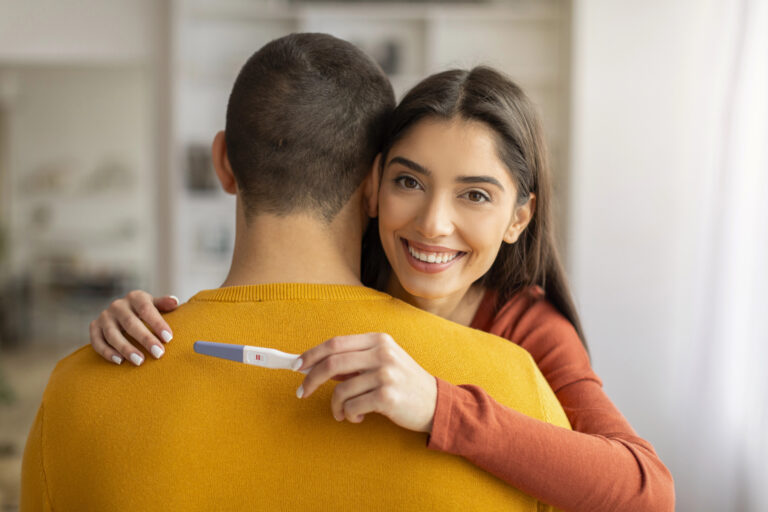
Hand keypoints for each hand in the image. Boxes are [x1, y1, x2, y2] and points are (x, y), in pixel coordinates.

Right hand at [89, 291, 179, 365]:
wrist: (122, 313)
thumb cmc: (144, 311)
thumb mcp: (154, 304)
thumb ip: (163, 304)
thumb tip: (174, 302)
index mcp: (135, 297)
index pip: (146, 309)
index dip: (157, 323)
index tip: (168, 338)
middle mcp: (118, 305)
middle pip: (130, 323)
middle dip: (145, 339)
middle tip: (158, 353)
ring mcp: (105, 316)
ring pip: (113, 334)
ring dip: (126, 349)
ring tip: (140, 361)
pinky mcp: (95, 327)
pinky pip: (97, 342)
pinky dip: (107, 352)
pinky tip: (119, 361)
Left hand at [295, 333, 436, 432]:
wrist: (436, 403)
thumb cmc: (403, 383)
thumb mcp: (382, 362)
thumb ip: (353, 361)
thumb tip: (316, 364)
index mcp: (378, 340)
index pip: (335, 343)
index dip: (311, 354)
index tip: (296, 366)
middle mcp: (382, 353)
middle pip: (332, 362)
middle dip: (311, 379)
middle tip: (301, 392)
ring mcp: (386, 374)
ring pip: (340, 390)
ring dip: (335, 406)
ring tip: (343, 413)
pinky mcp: (387, 397)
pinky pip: (352, 407)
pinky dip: (349, 415)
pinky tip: (359, 417)